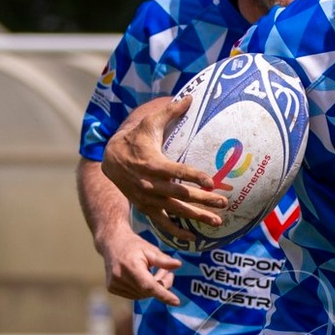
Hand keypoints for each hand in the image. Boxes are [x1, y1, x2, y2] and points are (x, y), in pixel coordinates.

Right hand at [94, 220, 182, 305]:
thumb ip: (163, 260)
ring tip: (155, 273)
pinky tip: (143, 278)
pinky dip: (141, 290)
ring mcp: (114, 284)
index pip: (149, 285)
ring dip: (152, 289)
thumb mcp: (150, 249)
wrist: (112, 243)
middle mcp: (120, 277)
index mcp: (131, 266)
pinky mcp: (111, 288)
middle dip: (161, 286)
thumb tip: (178, 265)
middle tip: (168, 274)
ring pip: (141, 295)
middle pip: (147, 291)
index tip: (176, 302)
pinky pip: (133, 295)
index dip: (163, 295)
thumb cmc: (134, 245)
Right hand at [99, 94, 224, 244]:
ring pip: (176, 211)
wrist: (110, 160)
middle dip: (204, 200)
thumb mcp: (150, 123)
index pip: (178, 172)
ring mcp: (149, 199)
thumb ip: (170, 111)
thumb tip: (189, 96)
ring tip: (217, 222)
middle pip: (182, 194)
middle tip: (224, 203)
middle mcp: (152, 185)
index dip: (195, 176)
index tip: (212, 182)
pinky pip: (163, 223)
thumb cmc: (135, 139)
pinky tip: (193, 238)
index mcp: (154, 164)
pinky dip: (177, 232)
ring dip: (197, 217)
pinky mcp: (146, 208)